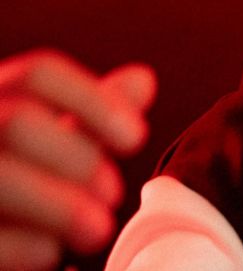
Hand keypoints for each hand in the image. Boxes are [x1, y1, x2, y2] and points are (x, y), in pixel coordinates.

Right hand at [0, 50, 156, 270]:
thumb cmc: (19, 184)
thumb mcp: (53, 143)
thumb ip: (91, 115)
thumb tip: (143, 80)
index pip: (38, 74)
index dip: (93, 100)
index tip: (136, 137)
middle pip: (16, 122)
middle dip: (76, 158)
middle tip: (114, 194)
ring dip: (58, 203)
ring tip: (99, 229)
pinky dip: (21, 244)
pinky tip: (52, 253)